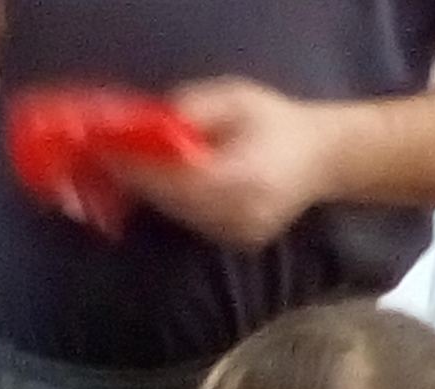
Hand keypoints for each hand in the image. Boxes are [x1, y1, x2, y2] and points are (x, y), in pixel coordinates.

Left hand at [111, 79, 335, 247]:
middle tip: (110, 166)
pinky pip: (198, 226)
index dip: (143, 172)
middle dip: (142, 185)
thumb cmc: (280, 123)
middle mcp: (241, 213)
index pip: (180, 181)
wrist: (324, 159)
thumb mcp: (240, 99)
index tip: (111, 157)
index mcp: (244, 176)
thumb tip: (156, 120)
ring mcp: (241, 234)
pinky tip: (168, 191)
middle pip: (176, 205)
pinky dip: (179, 209)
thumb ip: (199, 108)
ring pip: (184, 219)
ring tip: (132, 177)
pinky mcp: (241, 243)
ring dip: (156, 199)